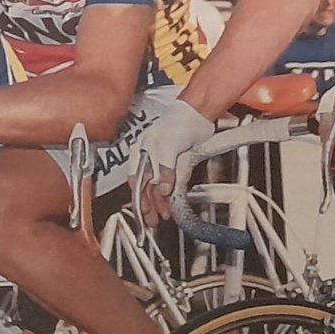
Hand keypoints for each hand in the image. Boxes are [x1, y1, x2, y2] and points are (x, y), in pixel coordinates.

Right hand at [129, 99, 214, 224]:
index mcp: (141, 151)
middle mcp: (151, 157)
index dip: (138, 198)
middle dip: (150, 205)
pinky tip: (173, 202)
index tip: (142, 213)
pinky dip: (173, 193)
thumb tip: (162, 188)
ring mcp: (165, 160)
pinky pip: (174, 182)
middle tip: (153, 220)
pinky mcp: (179, 162)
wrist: (199, 113)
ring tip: (165, 214)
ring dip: (162, 202)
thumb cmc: (178, 120)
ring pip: (160, 186)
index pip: (135, 180)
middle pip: (147, 186)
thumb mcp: (167, 146)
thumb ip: (164, 169)